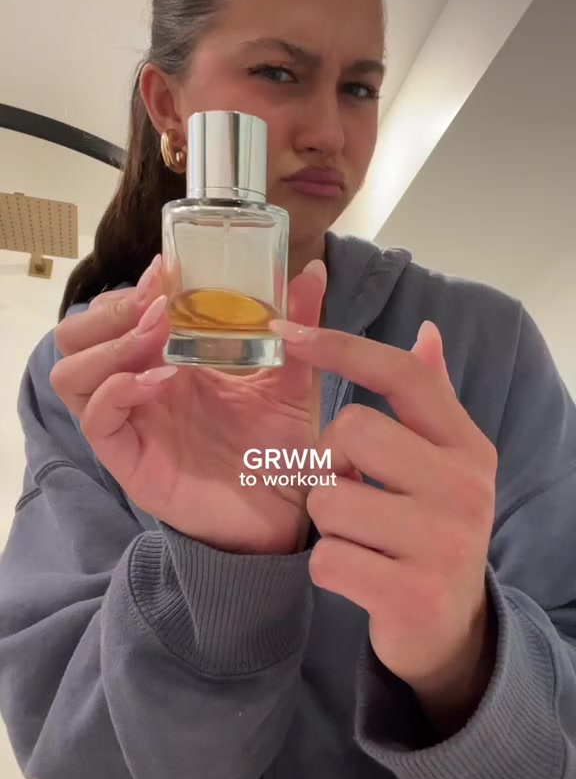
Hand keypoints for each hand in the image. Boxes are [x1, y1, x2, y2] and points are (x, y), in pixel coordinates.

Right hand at [51, 257, 326, 554]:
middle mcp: (138, 388)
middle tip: (156, 302)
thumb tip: (312, 270)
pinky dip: (117, 391)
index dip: (134, 287)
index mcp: (166, 362)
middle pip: (79, 335)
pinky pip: (96, 420)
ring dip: (109, 343)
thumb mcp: (290, 377)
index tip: (168, 268)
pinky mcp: (129, 460)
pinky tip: (160, 382)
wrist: (286, 511)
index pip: (120, 312)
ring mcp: (130, 423)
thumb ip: (297, 325)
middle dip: (112, 309)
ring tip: (157, 333)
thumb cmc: (278, 446)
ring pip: (72, 372)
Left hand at [269, 316, 497, 731]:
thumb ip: (431, 400)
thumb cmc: (431, 530)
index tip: (289, 334)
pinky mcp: (412, 595)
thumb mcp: (444, 464)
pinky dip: (328, 567)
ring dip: (328, 523)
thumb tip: (427, 332)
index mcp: (468, 447)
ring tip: (360, 537)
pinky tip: (358, 575)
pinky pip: (327, 559)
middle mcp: (465, 488)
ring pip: (329, 499)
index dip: (342, 348)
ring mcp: (444, 543)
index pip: (404, 376)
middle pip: (351, 429)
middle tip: (352, 491)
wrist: (452, 628)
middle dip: (330, 462)